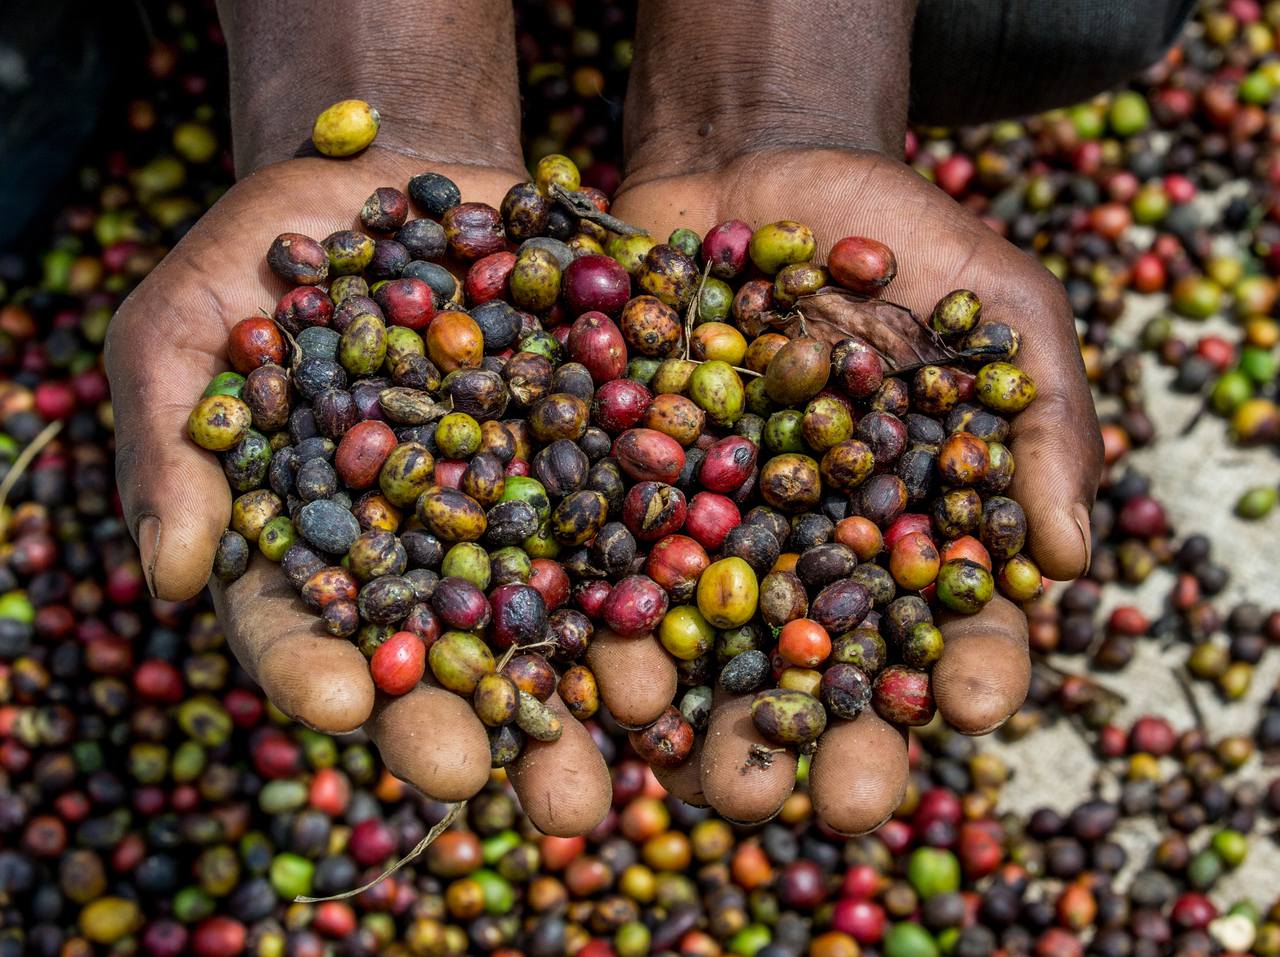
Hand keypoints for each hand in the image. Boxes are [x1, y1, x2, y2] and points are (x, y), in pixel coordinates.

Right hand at [105, 150, 620, 835]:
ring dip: (606, 675)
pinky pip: (639, 509)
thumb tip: (170, 580)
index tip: (352, 707)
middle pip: (452, 658)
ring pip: (561, 608)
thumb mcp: (185, 326)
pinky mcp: (599, 453)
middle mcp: (426, 553)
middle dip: (493, 727)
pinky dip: (672, 553)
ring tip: (643, 729)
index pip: (304, 630)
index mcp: (314, 550)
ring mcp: (520, 508)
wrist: (395, 172)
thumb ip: (175, 448)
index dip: (323, 671)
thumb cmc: (268, 253)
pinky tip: (706, 602)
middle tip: (531, 799)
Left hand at [608, 147, 1102, 831]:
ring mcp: (711, 530)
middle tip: (827, 804)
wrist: (753, 168)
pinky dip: (604, 620)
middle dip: (828, 738)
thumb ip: (1041, 418)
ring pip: (708, 648)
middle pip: (824, 666)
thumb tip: (1069, 557)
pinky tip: (601, 681)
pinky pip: (610, 567)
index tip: (976, 710)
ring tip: (699, 772)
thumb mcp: (998, 301)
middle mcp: (809, 551)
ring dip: (704, 717)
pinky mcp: (623, 492)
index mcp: (910, 526)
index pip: (954, 621)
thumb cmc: (896, 231)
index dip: (969, 670)